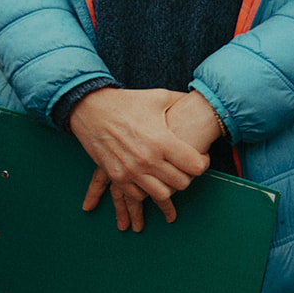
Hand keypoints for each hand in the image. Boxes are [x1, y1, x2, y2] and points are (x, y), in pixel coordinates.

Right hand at [69, 87, 211, 231]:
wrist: (90, 108)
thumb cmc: (127, 102)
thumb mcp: (158, 97)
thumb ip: (181, 100)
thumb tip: (202, 98)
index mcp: (162, 140)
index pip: (195, 166)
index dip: (202, 162)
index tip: (201, 157)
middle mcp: (148, 159)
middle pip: (182, 183)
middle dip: (187, 175)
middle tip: (184, 167)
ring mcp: (132, 170)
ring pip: (162, 195)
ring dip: (168, 186)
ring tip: (168, 175)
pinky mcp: (117, 176)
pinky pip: (140, 195)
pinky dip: (146, 190)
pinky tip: (149, 178)